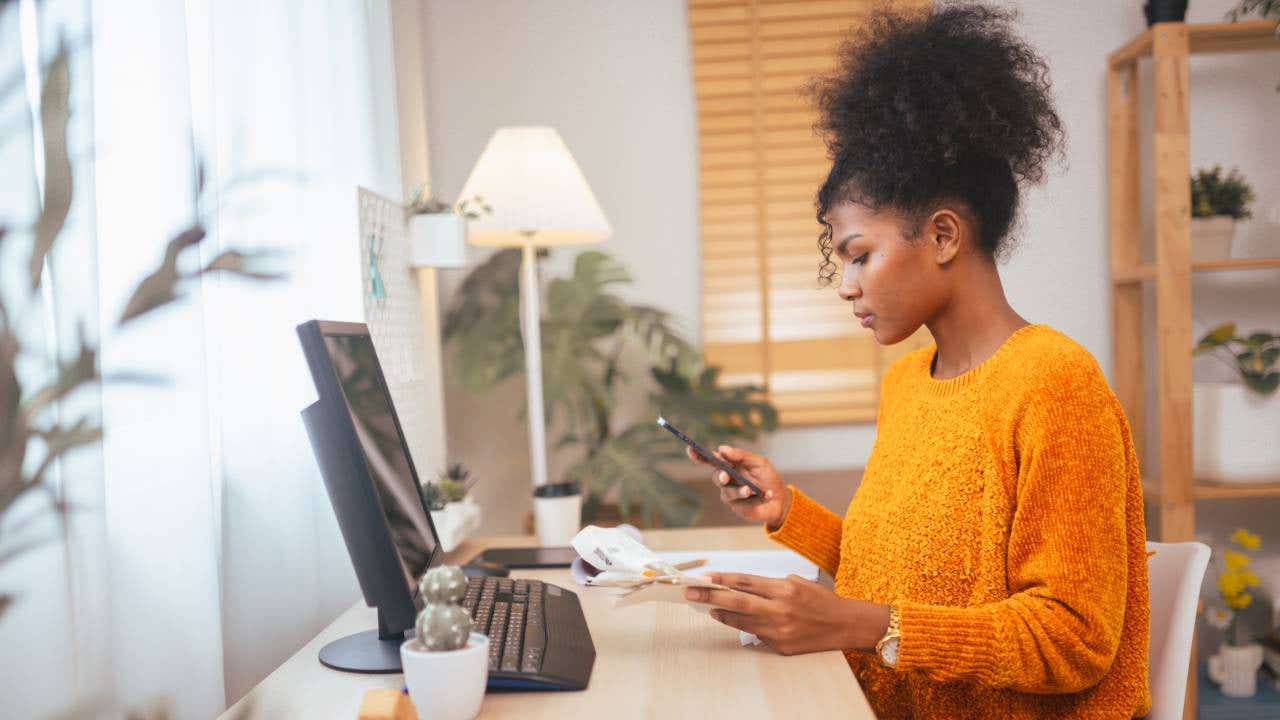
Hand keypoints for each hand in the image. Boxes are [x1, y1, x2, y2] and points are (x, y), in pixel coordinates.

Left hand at [683, 572, 889, 655]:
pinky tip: (733, 621)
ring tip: (710, 608)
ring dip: (724, 615)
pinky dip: (745, 627)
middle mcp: (781, 610)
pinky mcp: (781, 646)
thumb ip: (768, 585)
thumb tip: (738, 587)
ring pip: (743, 622)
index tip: (704, 577)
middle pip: (738, 603)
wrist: (845, 625)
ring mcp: (780, 631)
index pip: (746, 583)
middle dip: (711, 597)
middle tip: (691, 593)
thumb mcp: (796, 583)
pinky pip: (757, 635)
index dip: (723, 579)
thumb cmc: (819, 600)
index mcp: (785, 589)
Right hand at [685, 445, 790, 527]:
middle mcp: (727, 480)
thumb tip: (721, 449)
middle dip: (720, 476)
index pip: (711, 460)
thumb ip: (741, 455)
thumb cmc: (768, 478)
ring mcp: (730, 494)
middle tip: (726, 476)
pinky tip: (766, 495)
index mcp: (730, 466)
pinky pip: (739, 503)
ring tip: (750, 490)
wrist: (780, 499)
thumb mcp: (759, 462)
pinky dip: (754, 498)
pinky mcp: (736, 507)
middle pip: (716, 476)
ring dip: (739, 490)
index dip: (699, 455)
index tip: (690, 448)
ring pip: (726, 492)